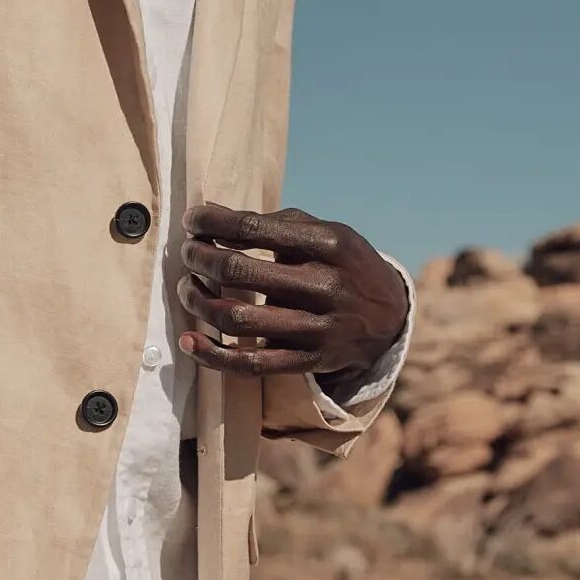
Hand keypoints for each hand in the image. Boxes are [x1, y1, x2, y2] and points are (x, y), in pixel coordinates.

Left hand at [177, 204, 407, 386]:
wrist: (390, 316)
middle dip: (200, 258)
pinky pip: (250, 365)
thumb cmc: (343, 264)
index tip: (192, 220)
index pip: (254, 227)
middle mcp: (325, 285)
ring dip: (199, 301)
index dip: (213, 222)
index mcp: (329, 244)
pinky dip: (212, 355)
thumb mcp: (323, 232)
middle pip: (239, 271)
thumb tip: (210, 215)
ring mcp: (317, 328)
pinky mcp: (309, 361)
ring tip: (188, 287)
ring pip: (237, 319)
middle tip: (188, 253)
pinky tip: (189, 341)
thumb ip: (271, 222)